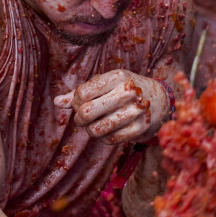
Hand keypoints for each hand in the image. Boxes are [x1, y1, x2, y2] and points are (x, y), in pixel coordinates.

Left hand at [55, 70, 170, 143]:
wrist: (158, 100)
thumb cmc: (123, 89)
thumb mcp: (105, 83)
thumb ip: (80, 92)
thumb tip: (57, 102)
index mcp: (117, 76)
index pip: (82, 93)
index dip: (75, 103)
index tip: (80, 104)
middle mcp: (128, 91)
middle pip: (86, 112)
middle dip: (79, 119)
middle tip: (83, 119)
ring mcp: (136, 111)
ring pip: (96, 130)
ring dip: (91, 130)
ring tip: (94, 125)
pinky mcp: (141, 128)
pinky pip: (110, 140)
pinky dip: (104, 138)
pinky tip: (108, 131)